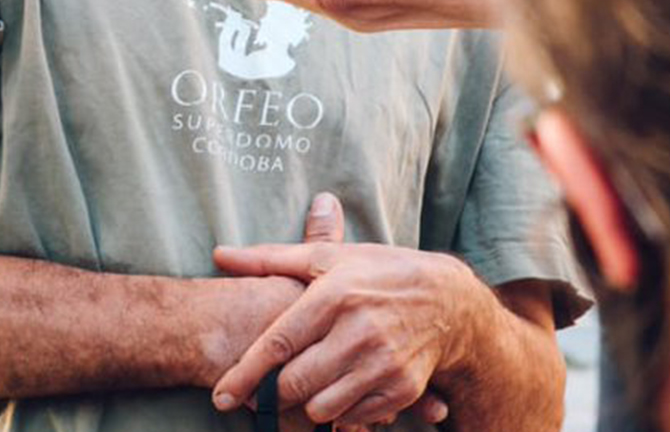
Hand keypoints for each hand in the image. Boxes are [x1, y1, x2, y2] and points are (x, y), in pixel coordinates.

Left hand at [212, 240, 477, 426]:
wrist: (449, 302)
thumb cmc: (377, 273)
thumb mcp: (326, 257)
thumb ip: (268, 259)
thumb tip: (219, 254)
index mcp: (334, 296)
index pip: (278, 345)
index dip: (245, 375)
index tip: (221, 397)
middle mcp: (359, 332)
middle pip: (295, 383)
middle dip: (273, 393)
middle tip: (266, 391)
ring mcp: (383, 364)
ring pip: (321, 407)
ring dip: (305, 403)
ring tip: (305, 386)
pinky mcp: (402, 389)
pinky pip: (353, 418)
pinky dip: (339, 413)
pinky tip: (338, 391)